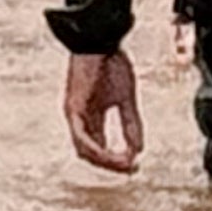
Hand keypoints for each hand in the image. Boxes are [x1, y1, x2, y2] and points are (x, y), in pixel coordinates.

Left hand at [64, 51, 143, 174]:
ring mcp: (73, 114)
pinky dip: (95, 149)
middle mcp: (79, 119)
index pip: (99, 147)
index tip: (134, 166)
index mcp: (91, 116)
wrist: (101, 40)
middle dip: (111, 165)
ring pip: (84, 149)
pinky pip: (80, 136)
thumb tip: (139, 151)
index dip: (116, 161)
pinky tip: (110, 156)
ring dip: (105, 161)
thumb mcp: (126, 99)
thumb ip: (131, 124)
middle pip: (90, 153)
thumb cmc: (111, 64)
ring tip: (125, 165)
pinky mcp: (72, 108)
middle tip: (131, 170)